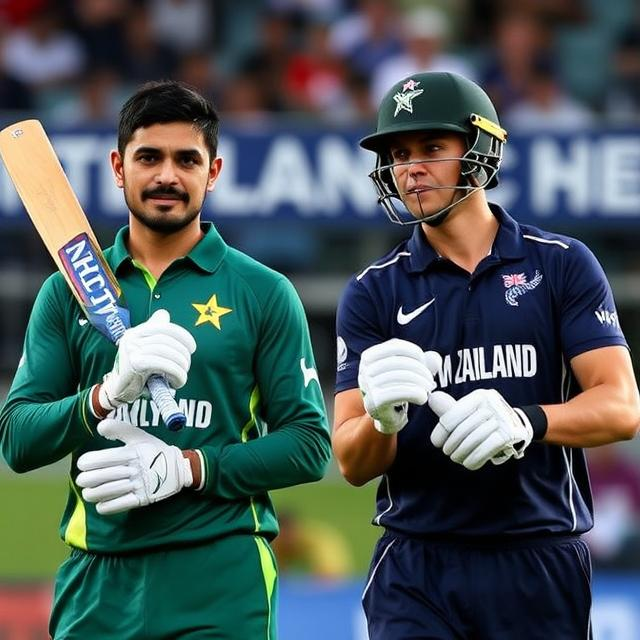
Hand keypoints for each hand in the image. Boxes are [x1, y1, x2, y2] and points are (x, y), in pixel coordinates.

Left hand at [76, 419, 192, 514]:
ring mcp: (139, 485)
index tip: (82, 464)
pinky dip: (104, 506)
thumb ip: (120, 429)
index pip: (103, 459)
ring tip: (88, 492)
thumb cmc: (155, 451)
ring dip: (91, 494)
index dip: (87, 462)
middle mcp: (135, 469)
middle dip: (85, 480)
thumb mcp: (141, 436)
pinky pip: (118, 505)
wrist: (180, 469)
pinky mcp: (142, 499)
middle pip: (100, 477)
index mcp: (133, 453)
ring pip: (106, 493)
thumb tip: (100, 426)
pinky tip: (100, 503)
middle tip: (82, 480)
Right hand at [99, 309, 196, 410]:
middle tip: (186, 365)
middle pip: (165, 339)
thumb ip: (155, 334)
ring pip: (164, 351)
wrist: (119, 391)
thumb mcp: (146, 350)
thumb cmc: (138, 372)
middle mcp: (131, 337)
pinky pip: (159, 363)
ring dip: (180, 363)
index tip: (192, 347)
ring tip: (182, 373)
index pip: (163, 326)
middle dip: (182, 352)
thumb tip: (164, 314)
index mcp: (136, 332)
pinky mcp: (132, 364)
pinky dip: (174, 372)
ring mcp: (130, 349)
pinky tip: (177, 381)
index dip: (182, 335)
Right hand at [358, 338, 440, 434]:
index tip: (425, 364)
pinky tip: (423, 398)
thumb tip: (435, 358)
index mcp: (369, 356)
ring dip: (420, 382)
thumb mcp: (410, 370)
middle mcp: (364, 370)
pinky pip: (398, 393)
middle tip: (431, 381)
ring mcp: (367, 387)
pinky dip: (415, 393)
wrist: (386, 416)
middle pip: (398, 362)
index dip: (414, 352)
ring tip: (429, 389)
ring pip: (400, 377)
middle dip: (420, 370)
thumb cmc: (398, 388)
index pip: (395, 345)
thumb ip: (424, 361)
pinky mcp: (373, 403)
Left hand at [428, 389, 532, 469]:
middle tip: (447, 453)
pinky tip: (468, 463)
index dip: (441, 432)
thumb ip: (450, 409)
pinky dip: (474, 459)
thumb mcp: (470, 411)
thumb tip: (432, 399)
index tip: (437, 443)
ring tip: (456, 458)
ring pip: (473, 440)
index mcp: (479, 396)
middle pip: (462, 430)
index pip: (452, 416)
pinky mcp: (510, 434)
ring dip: (461, 454)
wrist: (517, 426)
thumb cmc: (486, 420)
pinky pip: (486, 449)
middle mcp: (491, 404)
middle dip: (451, 445)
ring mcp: (502, 419)